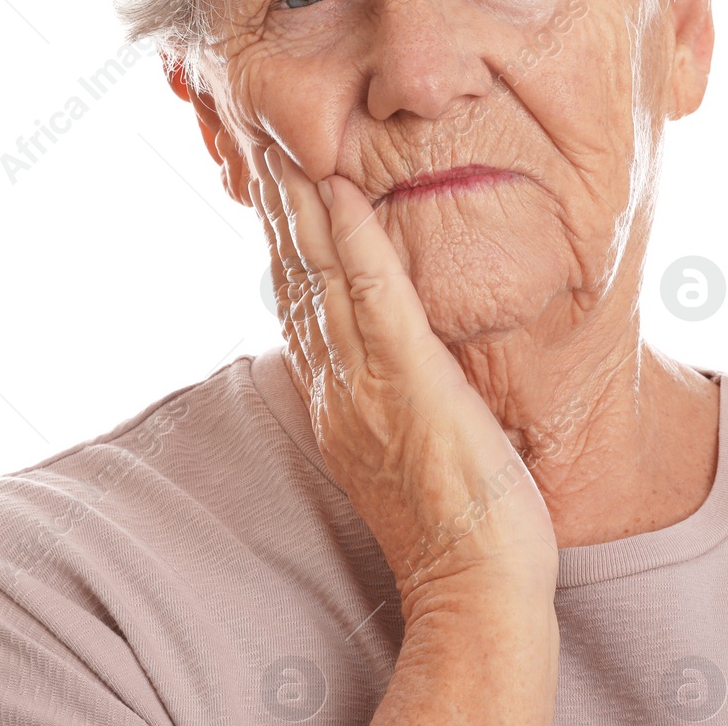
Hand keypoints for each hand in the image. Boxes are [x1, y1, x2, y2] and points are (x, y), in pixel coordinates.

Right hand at [249, 143, 559, 619]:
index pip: (295, 299)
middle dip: (273, 203)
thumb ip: (383, 391)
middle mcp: (333, 384)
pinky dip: (353, 237)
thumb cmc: (456, 522)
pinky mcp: (406, 379)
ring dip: (298, 201)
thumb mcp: (403, 445)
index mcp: (333, 397)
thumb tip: (383, 352)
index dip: (278, 236)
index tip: (267, 181)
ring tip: (280, 142)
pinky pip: (373, 293)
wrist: (473, 587)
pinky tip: (340, 189)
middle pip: (291, 275)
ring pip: (318, 273)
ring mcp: (363, 381)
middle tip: (254, 138)